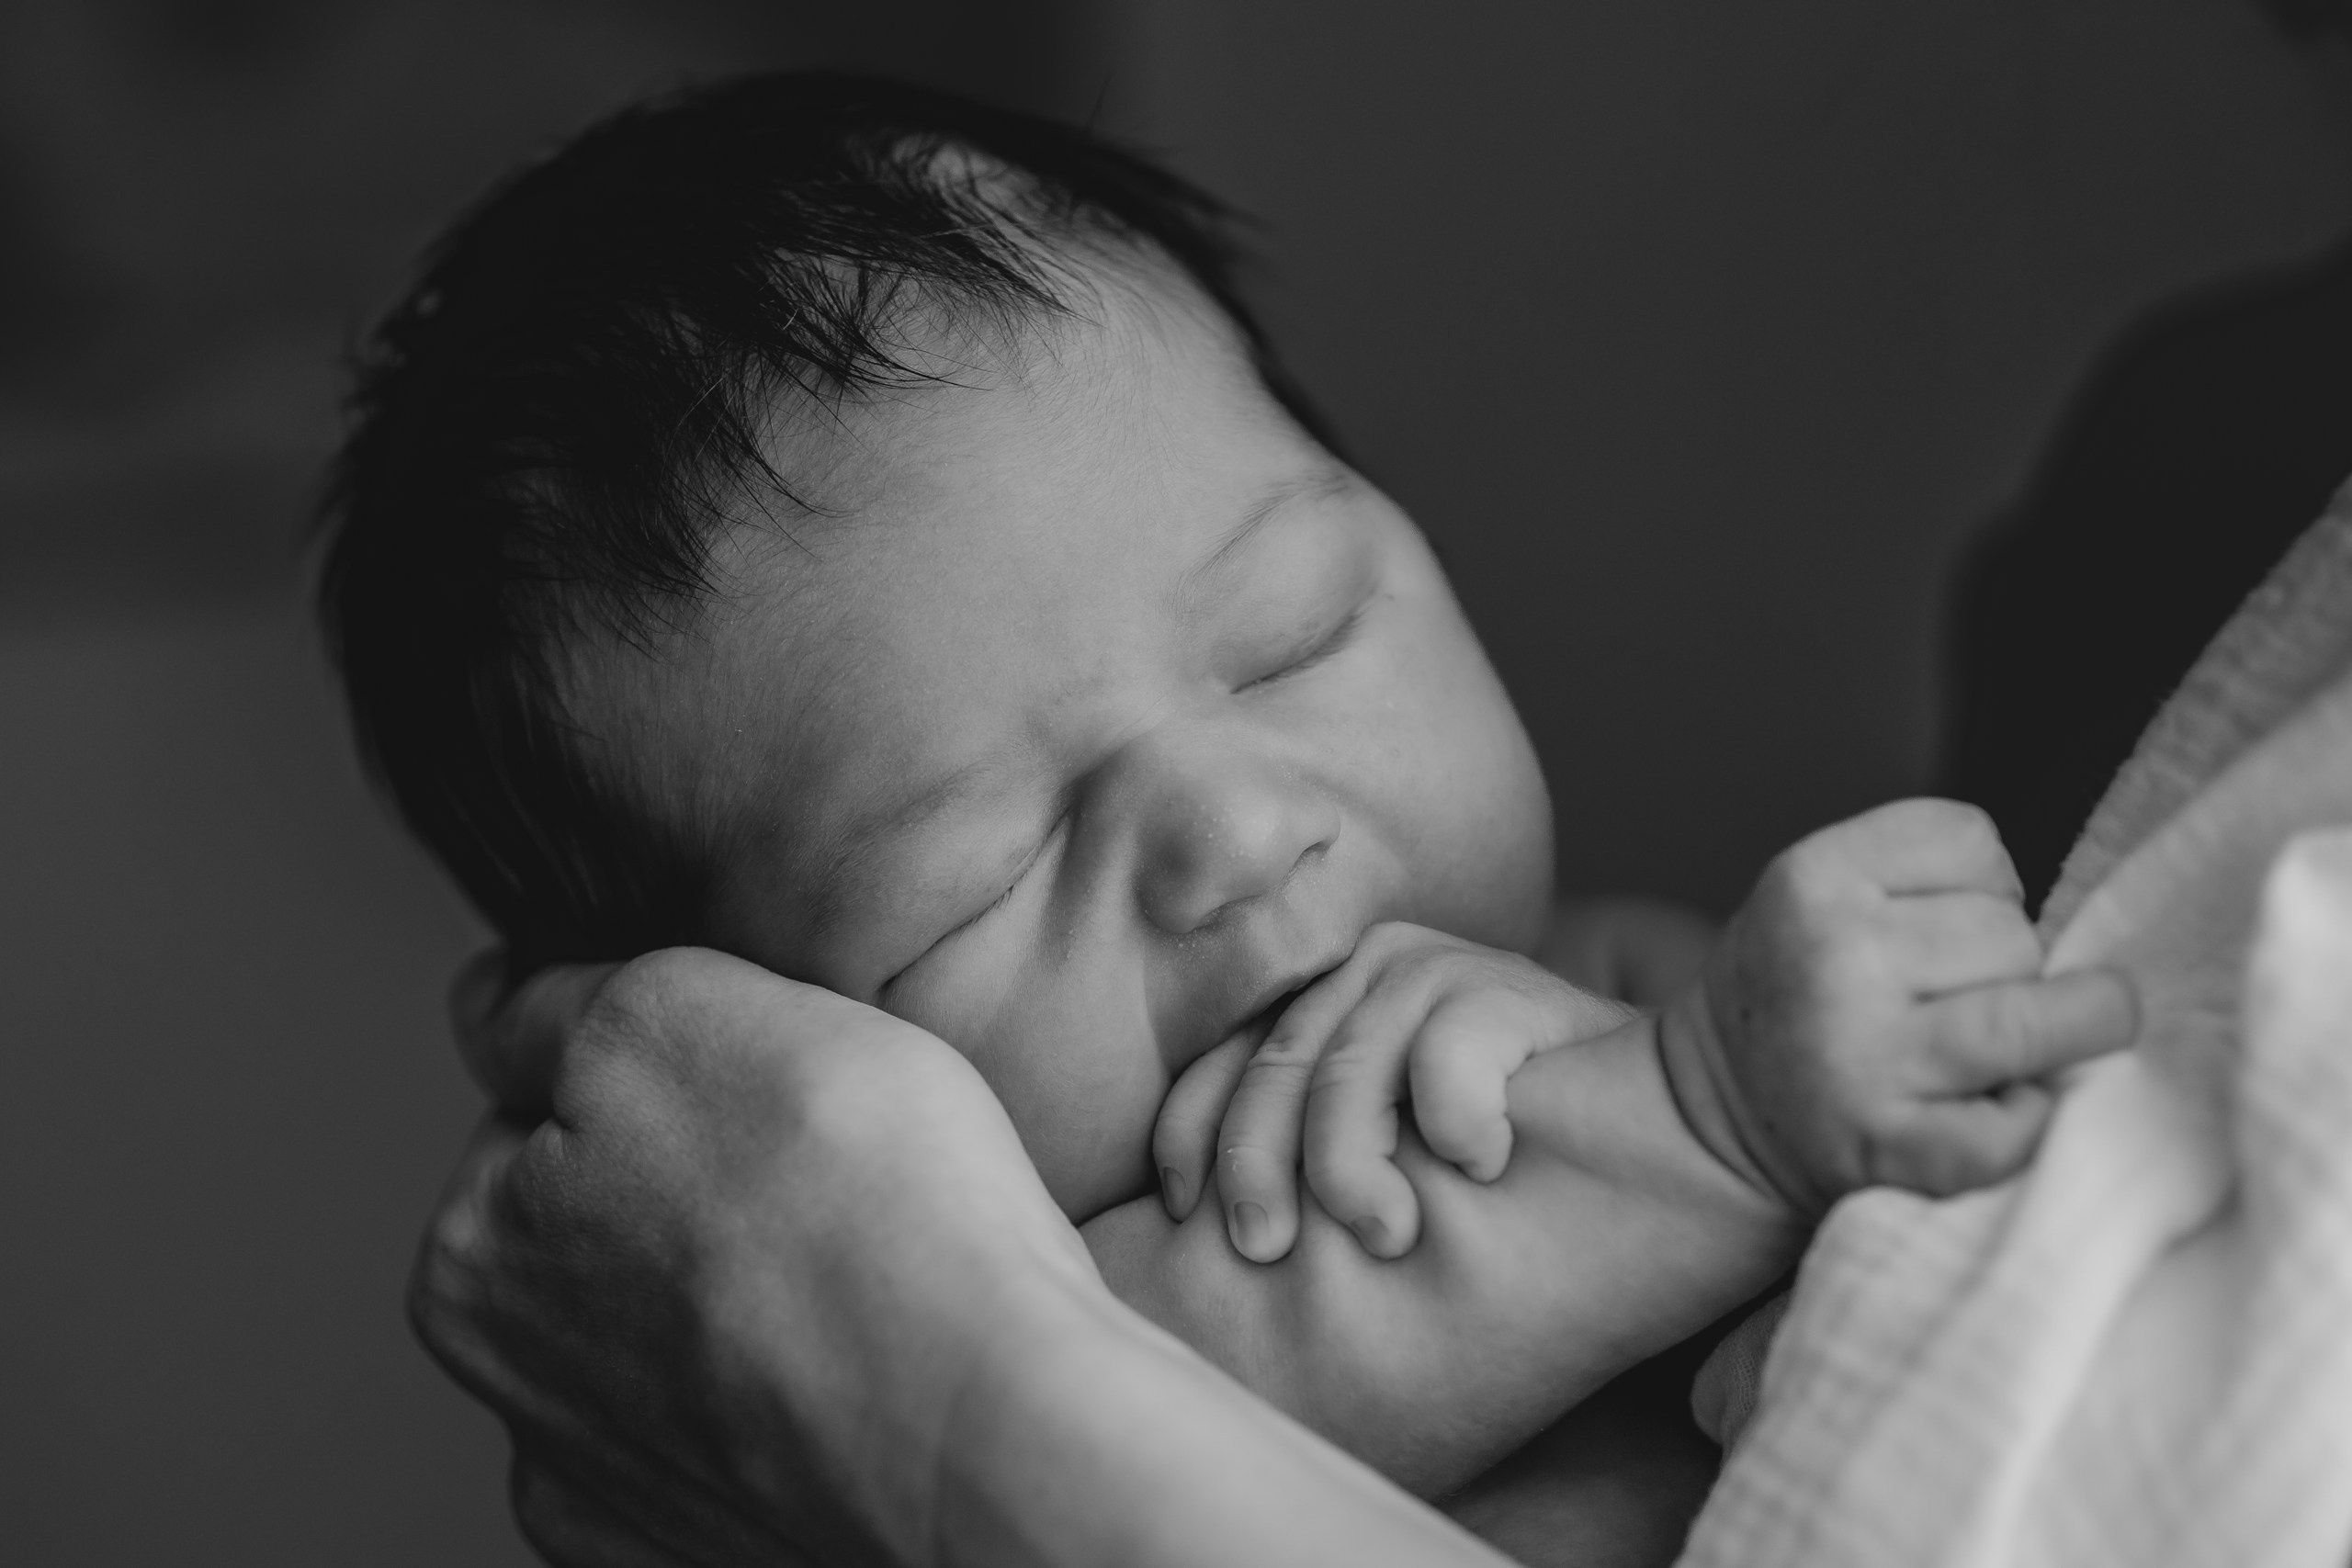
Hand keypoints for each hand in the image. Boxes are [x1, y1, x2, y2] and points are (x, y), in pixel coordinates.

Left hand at [414, 947, 1100, 1567]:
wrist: (989, 1434)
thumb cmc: (850, 1212)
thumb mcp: (675, 1010)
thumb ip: (557, 1007)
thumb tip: (495, 1003)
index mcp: (469, 1265)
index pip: (536, 1120)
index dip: (655, 1072)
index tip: (749, 1076)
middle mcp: (526, 1409)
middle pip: (609, 1242)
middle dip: (693, 1197)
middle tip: (822, 1169)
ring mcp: (636, 1504)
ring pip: (692, 1351)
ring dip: (753, 1307)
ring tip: (871, 1272)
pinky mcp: (738, 1557)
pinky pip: (767, 1445)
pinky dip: (809, 1406)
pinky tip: (879, 1369)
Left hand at [1152, 923, 1634, 1262]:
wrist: (1679, 1150)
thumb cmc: (1529, 1190)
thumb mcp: (1395, 1177)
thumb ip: (1315, 1169)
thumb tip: (1194, 1238)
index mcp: (1329, 1016)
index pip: (1220, 1066)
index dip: (1192, 1141)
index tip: (1187, 1222)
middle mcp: (1372, 979)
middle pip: (1269, 1070)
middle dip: (1255, 1166)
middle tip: (1264, 1251)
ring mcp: (1443, 974)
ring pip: (1341, 1068)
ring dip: (1348, 1166)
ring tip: (1388, 1237)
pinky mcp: (1511, 987)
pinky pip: (1442, 1051)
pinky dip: (1452, 1118)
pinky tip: (1482, 1166)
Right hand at [1659, 799, 2139, 1215]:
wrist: (1707, 1116)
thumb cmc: (1799, 994)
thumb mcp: (1820, 892)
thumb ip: (1925, 878)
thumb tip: (2079, 947)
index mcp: (1811, 878)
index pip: (1975, 842)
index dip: (1974, 886)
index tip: (1930, 930)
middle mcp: (1834, 960)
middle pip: (2015, 935)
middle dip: (2002, 969)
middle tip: (1939, 1004)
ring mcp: (1862, 1060)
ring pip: (2041, 1018)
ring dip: (2045, 1040)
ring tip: (1992, 1055)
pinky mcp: (1893, 1150)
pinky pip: (2025, 1126)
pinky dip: (2028, 1123)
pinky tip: (1979, 1112)